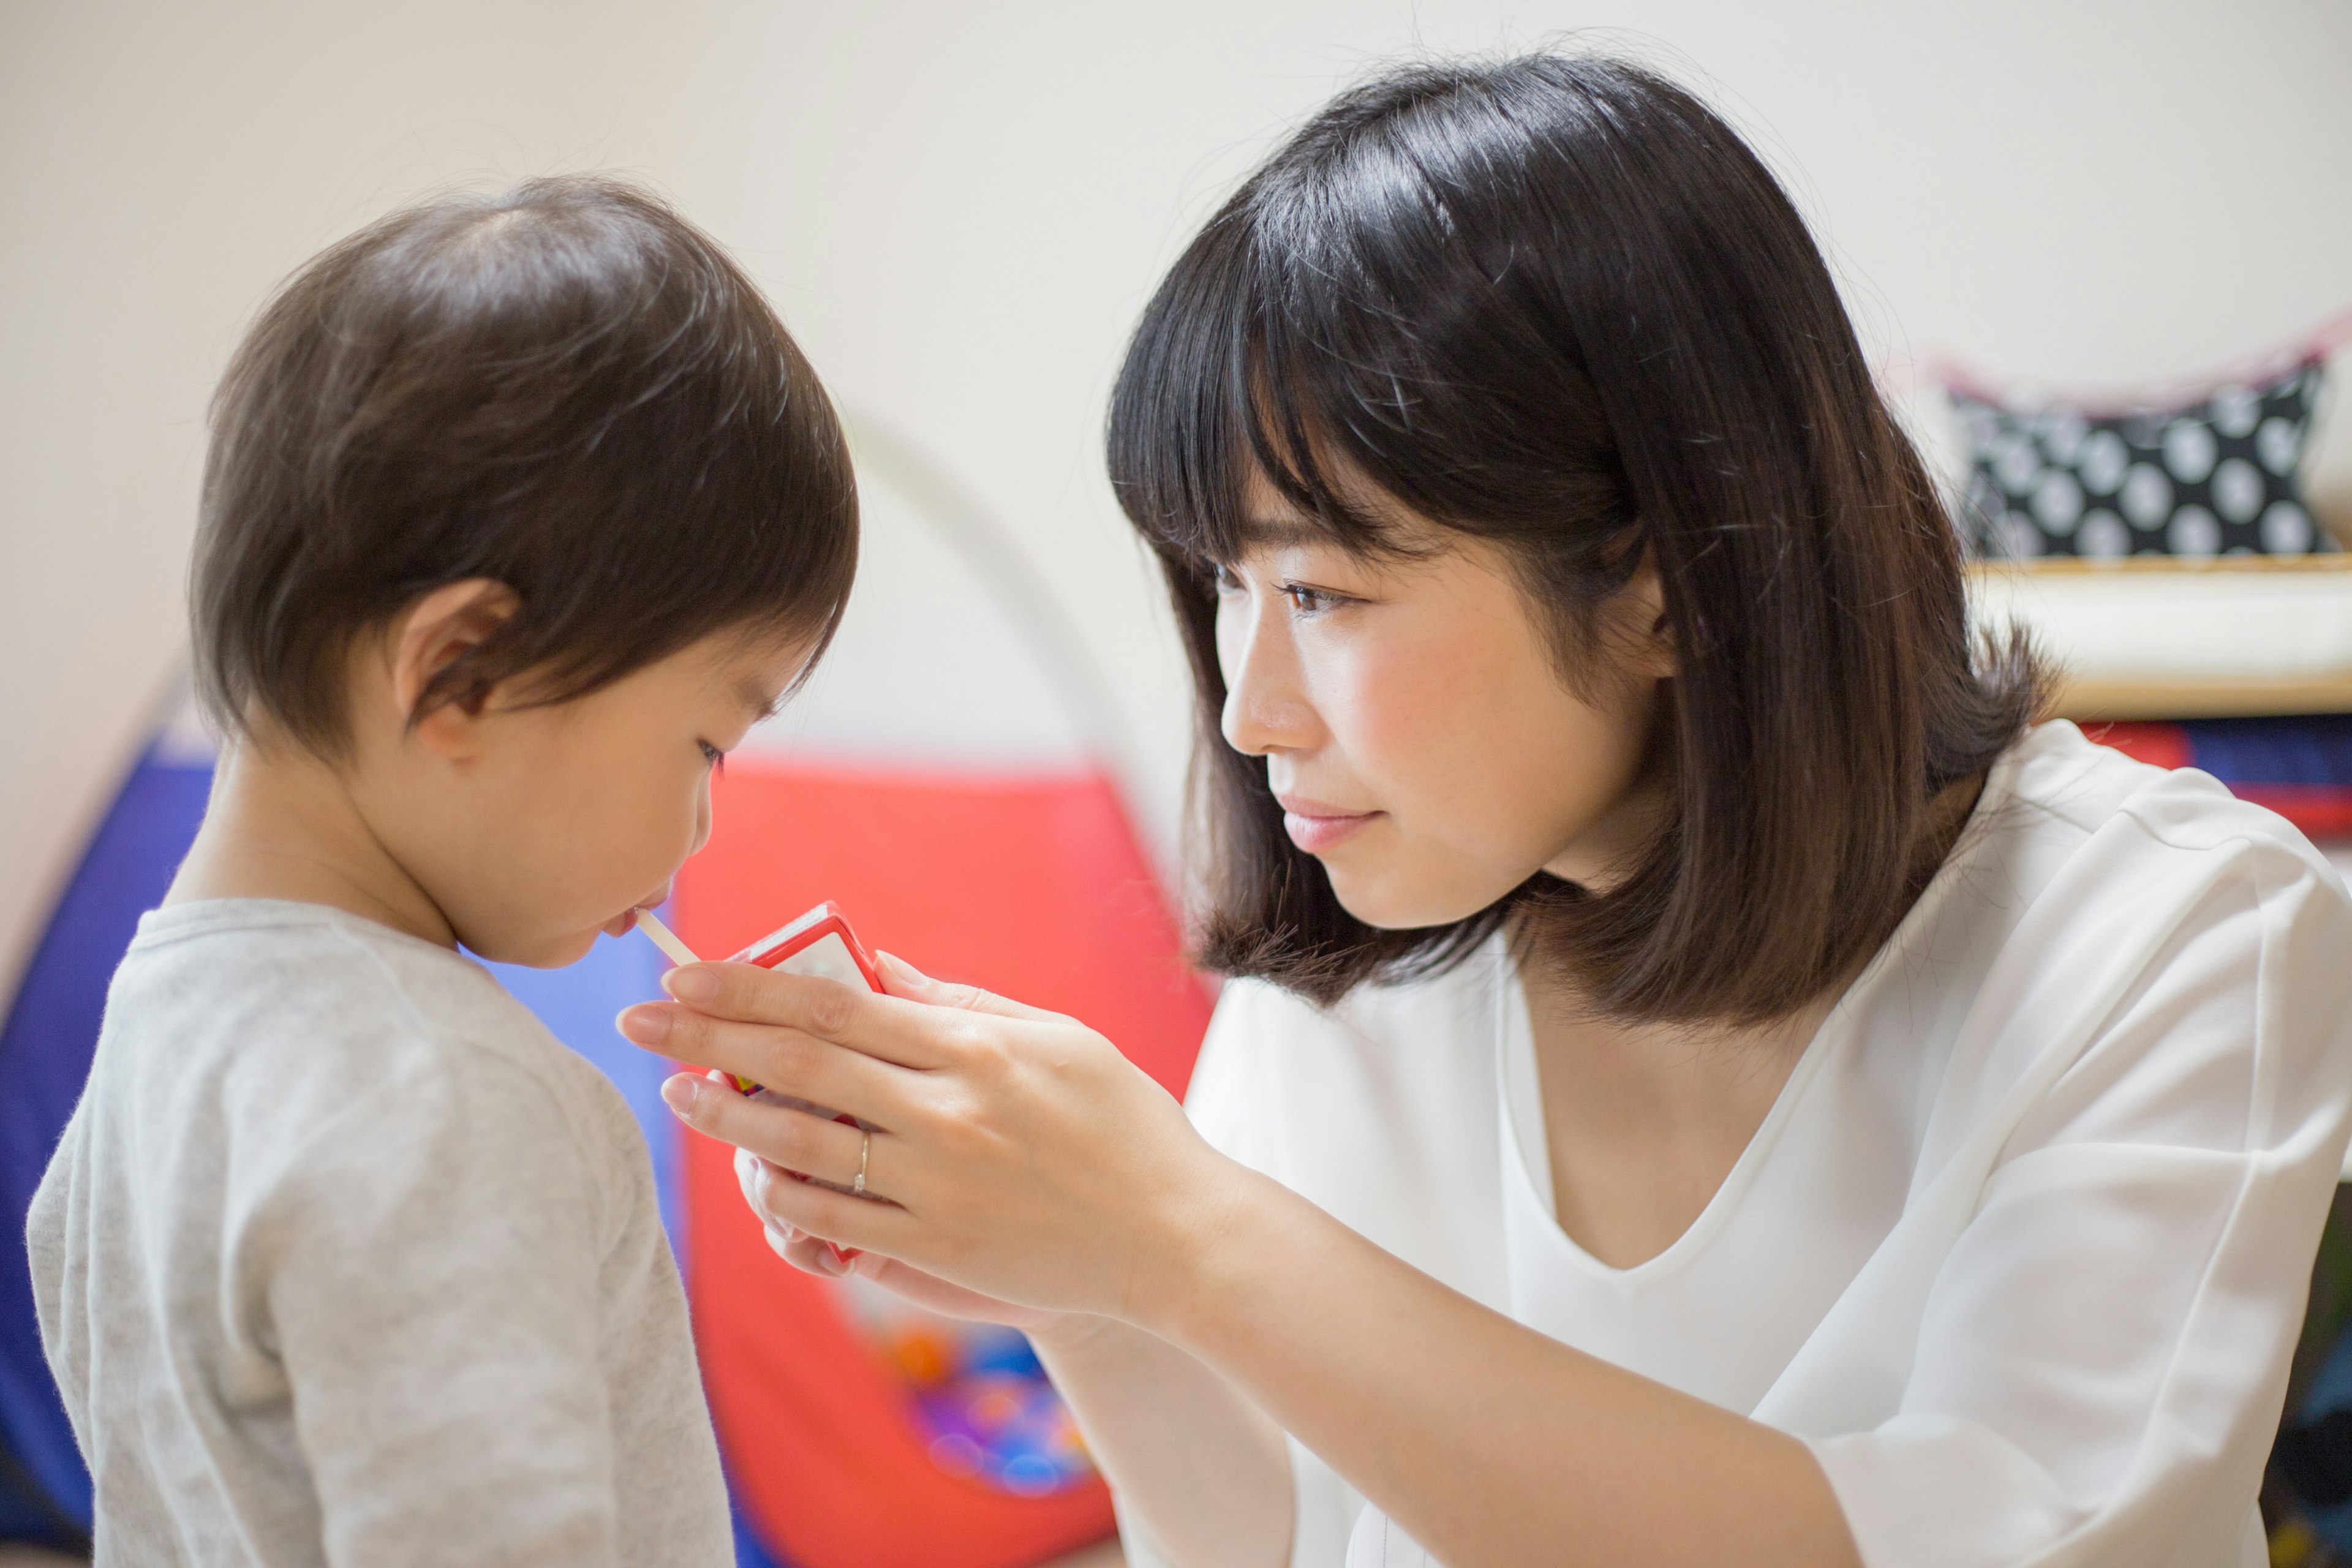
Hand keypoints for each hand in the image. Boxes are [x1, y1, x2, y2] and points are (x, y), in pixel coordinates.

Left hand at [617, 952, 1244, 1331]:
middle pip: (799, 1068)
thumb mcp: (1057, 1038)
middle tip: (639, 1019)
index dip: (749, 987)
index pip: (834, 1007)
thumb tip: (876, 967)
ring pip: (798, 1148)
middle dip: (707, 1038)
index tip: (686, 971)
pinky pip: (831, 1220)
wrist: (1175, 1238)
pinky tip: (750, 1170)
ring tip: (678, 1093)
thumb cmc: (1122, 1124)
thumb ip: (961, 1002)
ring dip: (725, 1118)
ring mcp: (936, 1186)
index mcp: (976, 1048)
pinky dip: (779, 1195)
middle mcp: (947, 1113)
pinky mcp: (935, 1247)